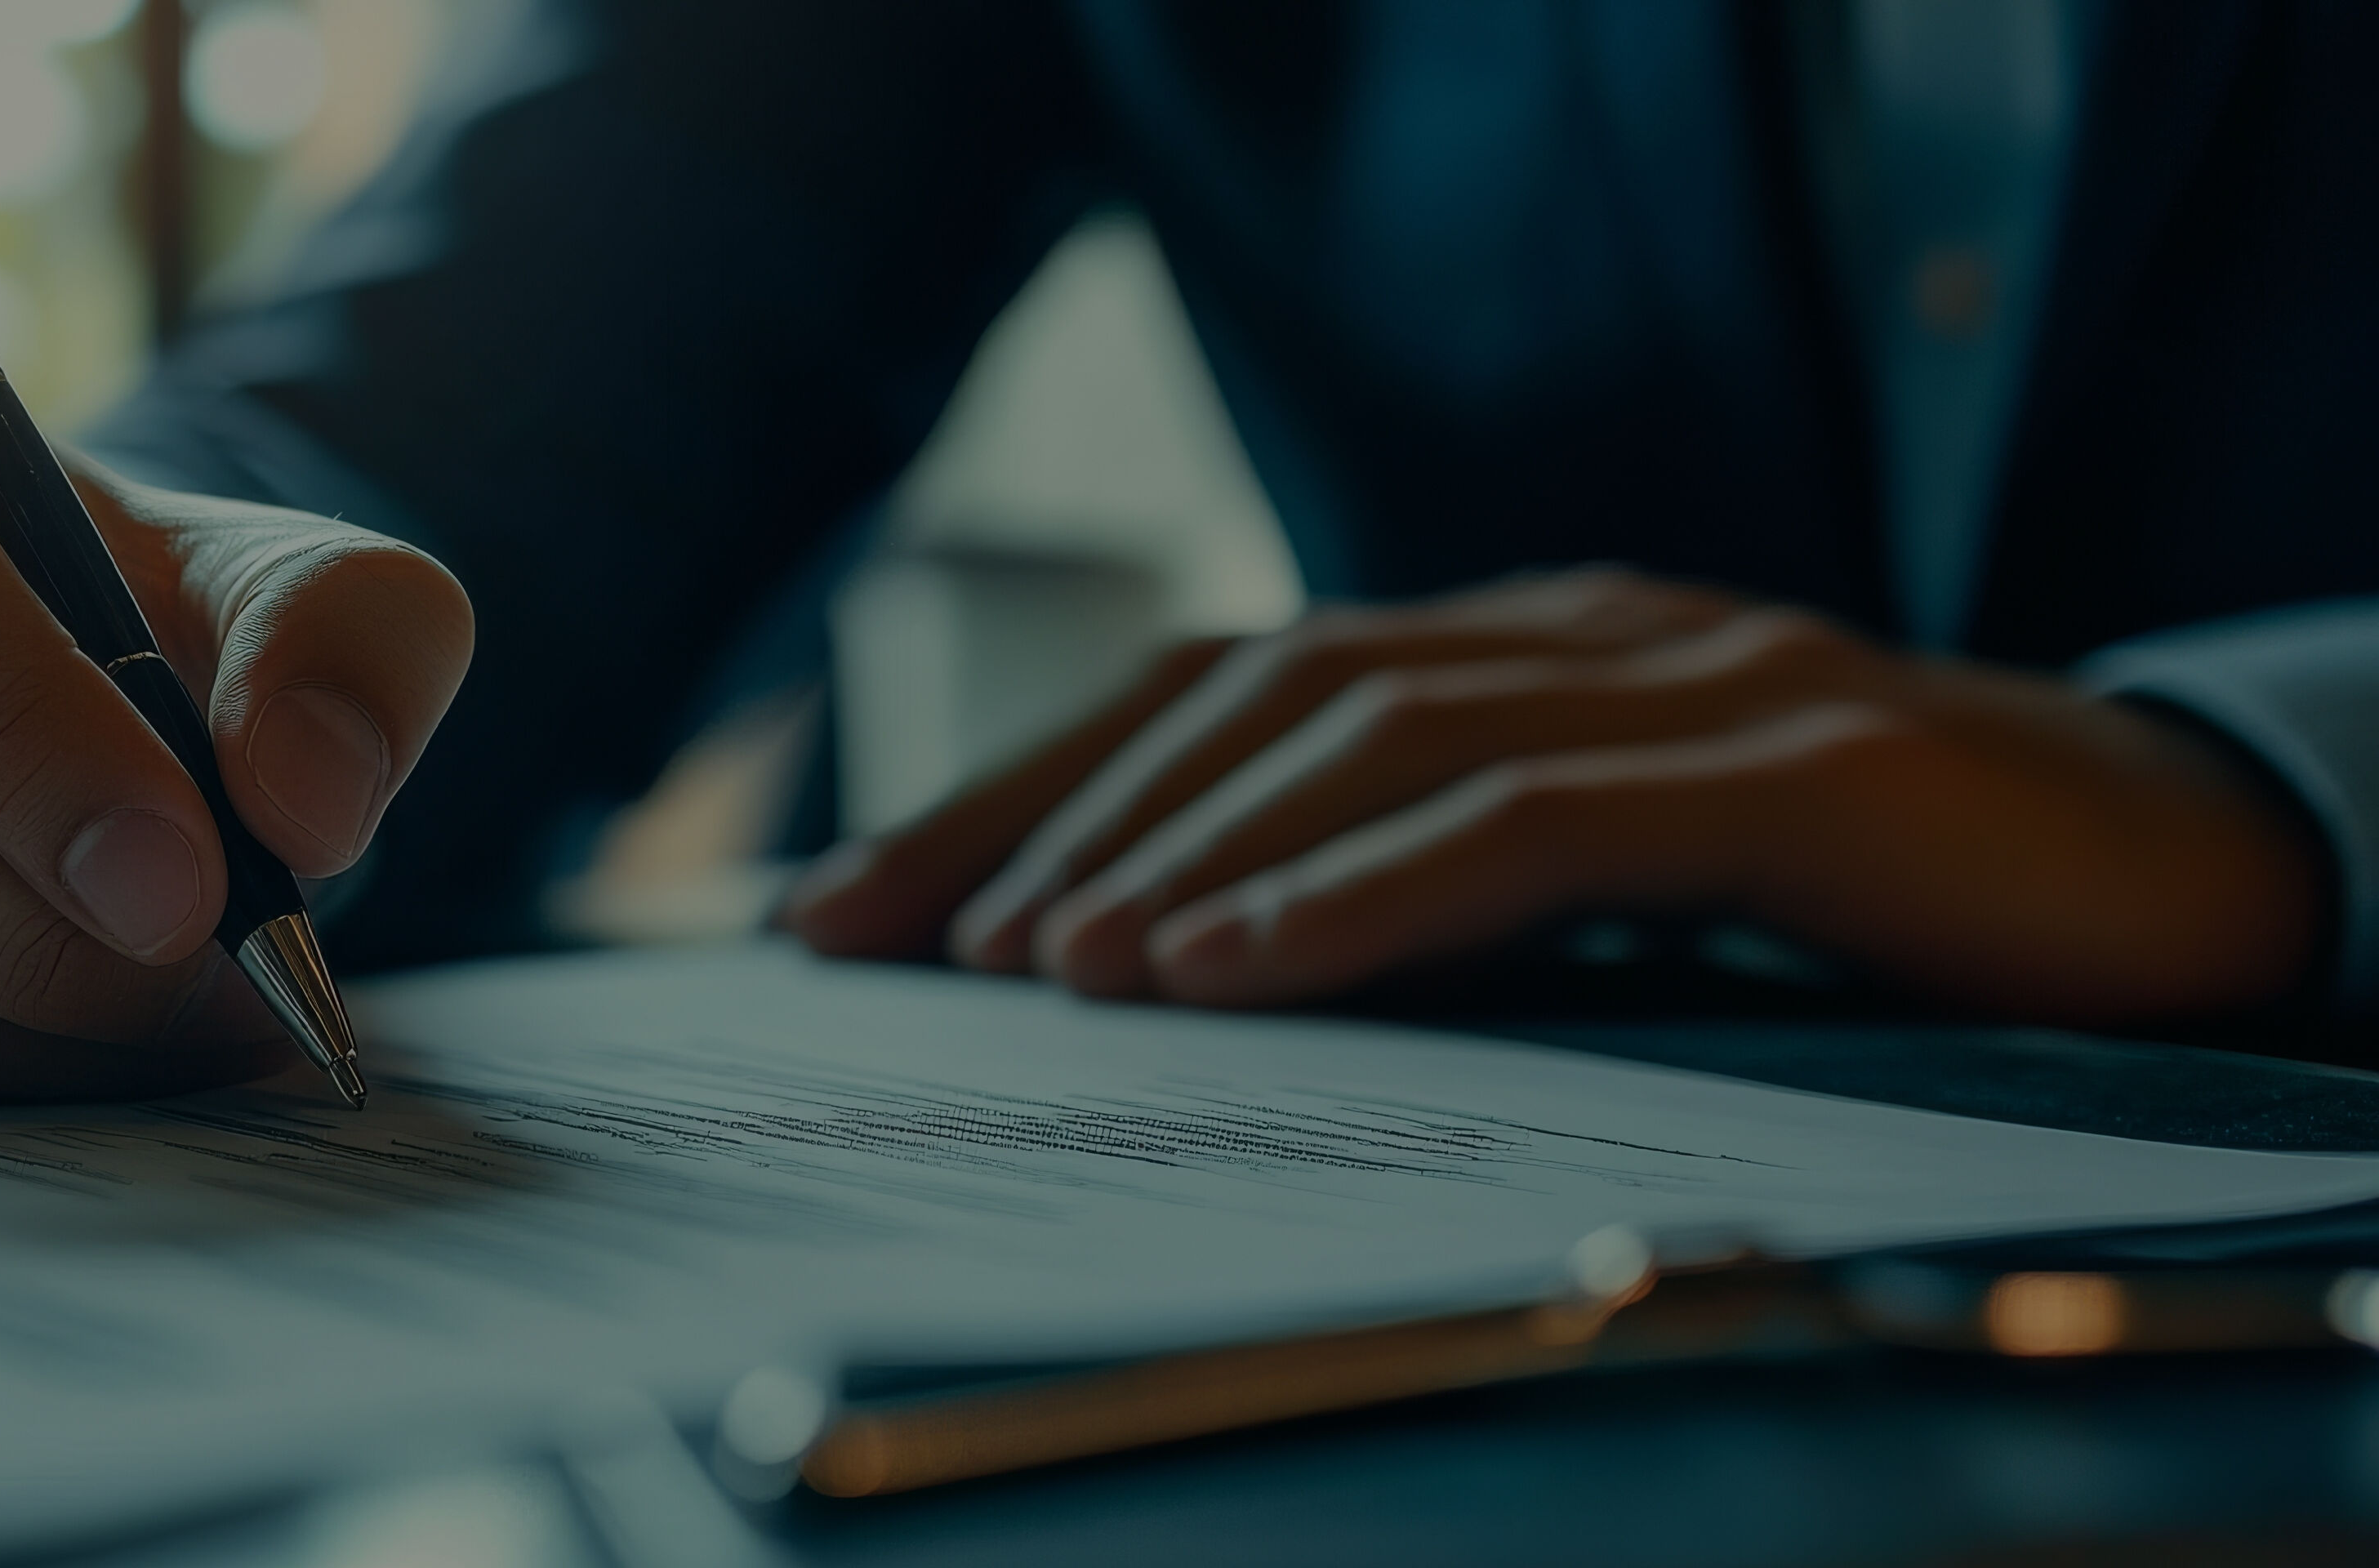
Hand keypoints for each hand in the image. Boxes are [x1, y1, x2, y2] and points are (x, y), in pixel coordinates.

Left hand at [785, 569, 2322, 1025]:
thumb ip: (1423, 895)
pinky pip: (1532, 822)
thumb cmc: (1862, 907)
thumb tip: (1171, 982)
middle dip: (1039, 815)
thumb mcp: (1599, 896)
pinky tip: (1225, 967)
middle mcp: (1573, 632)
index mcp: (1509, 651)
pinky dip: (1360, 893)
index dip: (1020, 786)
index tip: (850, 905)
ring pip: (1372, 734)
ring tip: (1039, 966)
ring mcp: (1690, 680)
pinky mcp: (1798, 767)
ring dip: (1181, 851)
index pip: (1211, 694)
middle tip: (874, 937)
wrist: (2176, 875)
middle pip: (1248, 691)